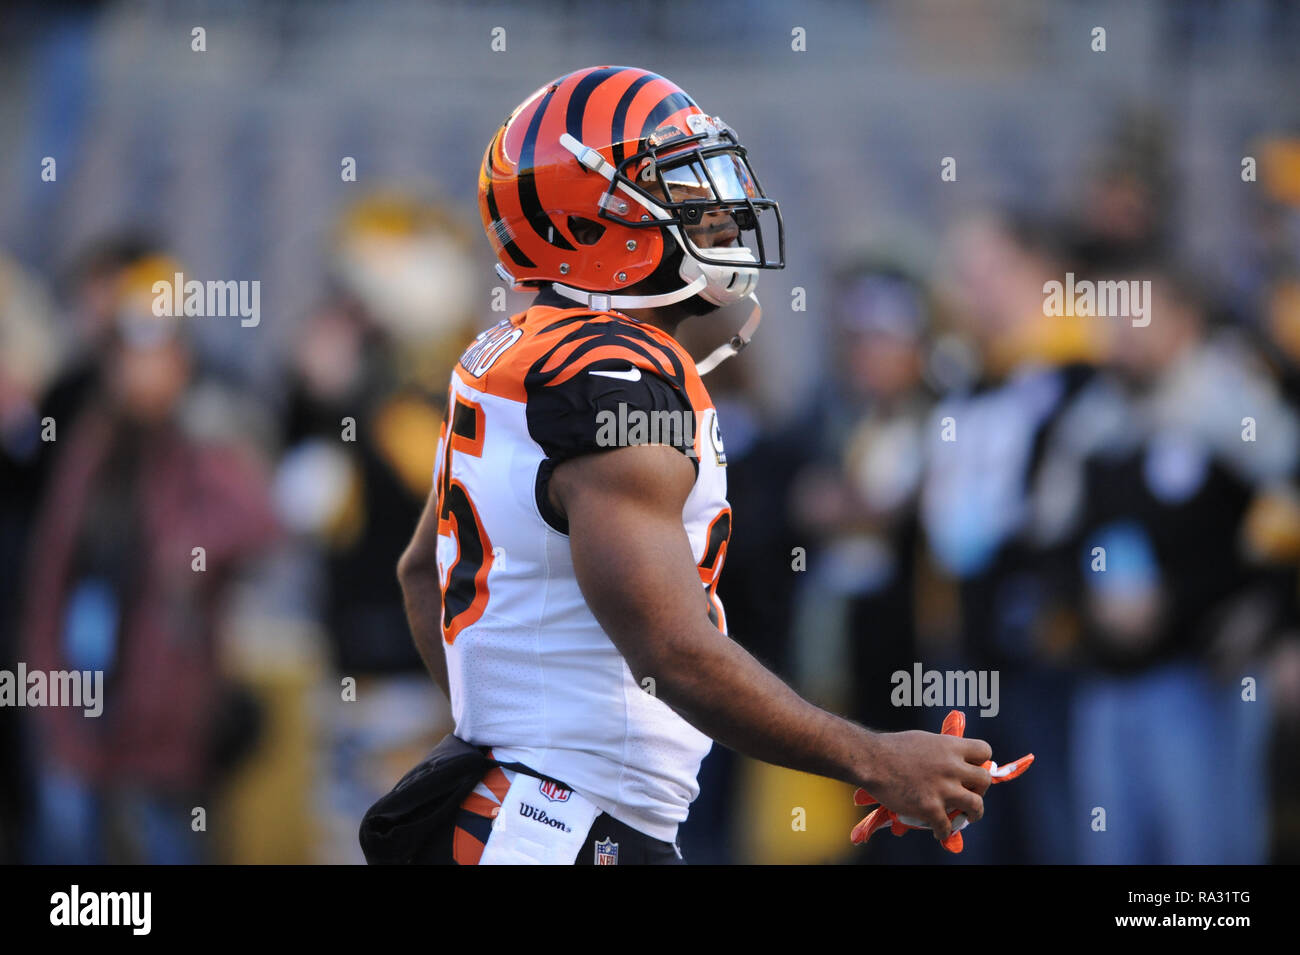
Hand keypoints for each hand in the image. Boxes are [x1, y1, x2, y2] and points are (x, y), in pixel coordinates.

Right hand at [858, 719, 992, 841]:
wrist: (871, 760)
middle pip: (984, 781)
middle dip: (980, 789)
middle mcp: (952, 767)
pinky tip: (938, 831)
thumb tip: (952, 758)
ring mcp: (942, 789)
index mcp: (950, 746)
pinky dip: (944, 831)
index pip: (984, 751)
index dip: (981, 762)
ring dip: (974, 814)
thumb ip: (942, 750)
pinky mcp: (930, 808)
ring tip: (968, 817)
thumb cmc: (891, 748)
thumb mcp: (923, 739)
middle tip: (972, 793)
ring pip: (976, 806)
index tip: (974, 769)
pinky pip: (947, 826)